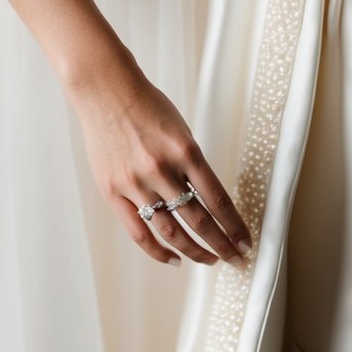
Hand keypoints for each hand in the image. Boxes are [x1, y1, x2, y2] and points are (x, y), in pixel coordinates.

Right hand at [68, 43, 251, 269]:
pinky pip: (138, 232)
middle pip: (199, 221)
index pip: (218, 200)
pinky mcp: (113, 192)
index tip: (246, 244)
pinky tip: (173, 259)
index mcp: (186, 152)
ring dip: (194, 251)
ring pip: (171, 231)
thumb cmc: (147, 107)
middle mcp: (162, 170)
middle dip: (222, 245)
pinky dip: (158, 250)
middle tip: (235, 260)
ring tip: (209, 259)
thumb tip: (208, 201)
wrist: (106, 91)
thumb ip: (192, 165)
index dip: (235, 227)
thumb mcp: (181, 131)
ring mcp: (136, 183)